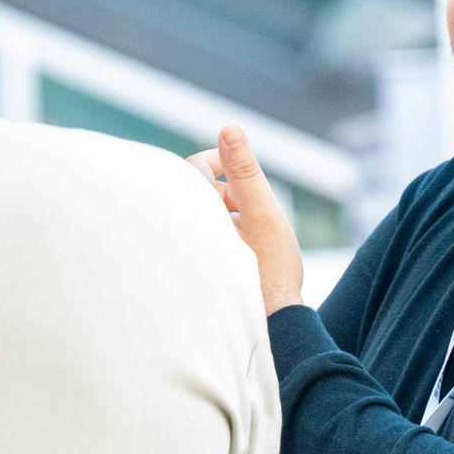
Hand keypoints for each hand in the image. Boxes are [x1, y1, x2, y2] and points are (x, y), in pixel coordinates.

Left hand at [192, 126, 304, 314]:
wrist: (272, 325)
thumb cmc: (270, 272)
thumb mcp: (262, 213)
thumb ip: (244, 170)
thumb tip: (228, 127)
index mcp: (192, 214)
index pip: (196, 166)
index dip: (224, 161)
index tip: (244, 174)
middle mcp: (181, 234)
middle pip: (199, 191)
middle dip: (230, 192)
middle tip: (252, 210)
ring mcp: (187, 255)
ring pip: (204, 217)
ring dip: (228, 215)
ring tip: (252, 235)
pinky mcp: (196, 272)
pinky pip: (204, 242)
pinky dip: (223, 238)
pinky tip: (244, 257)